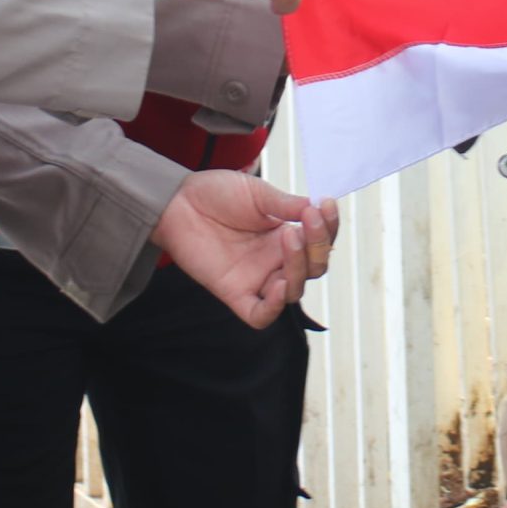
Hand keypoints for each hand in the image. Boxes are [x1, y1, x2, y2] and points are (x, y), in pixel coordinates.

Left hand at [151, 171, 340, 327]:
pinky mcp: (235, 292)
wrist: (178, 201)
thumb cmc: (217, 194)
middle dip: (318, 246)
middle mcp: (276, 260)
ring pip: (294, 290)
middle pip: (314, 268)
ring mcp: (257, 277)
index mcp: (286, 235)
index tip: (326, 204)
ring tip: (289, 237)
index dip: (328, 228)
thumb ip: (287, 205)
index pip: (320, 242)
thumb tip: (318, 206)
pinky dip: (275, 306)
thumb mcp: (258, 193)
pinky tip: (279, 285)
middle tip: (308, 220)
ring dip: (300, 267)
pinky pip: (261, 314)